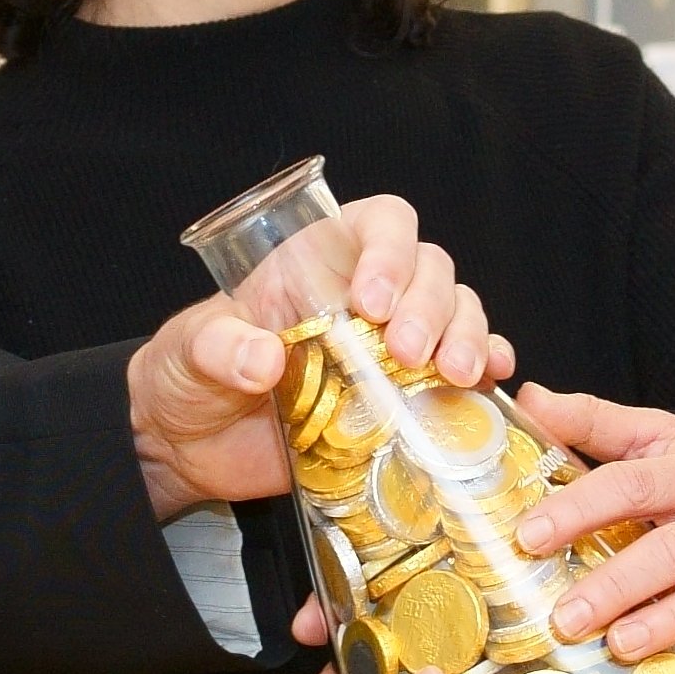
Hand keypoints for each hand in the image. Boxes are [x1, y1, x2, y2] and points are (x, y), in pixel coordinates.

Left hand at [126, 192, 508, 519]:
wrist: (190, 450)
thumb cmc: (186, 379)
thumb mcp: (187, 353)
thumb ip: (217, 347)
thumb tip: (264, 360)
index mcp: (318, 262)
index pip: (379, 223)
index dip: (389, 250)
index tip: (372, 300)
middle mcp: (365, 295)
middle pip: (430, 270)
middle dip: (430, 306)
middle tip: (406, 351)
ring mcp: (390, 346)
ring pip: (456, 314)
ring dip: (464, 337)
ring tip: (452, 374)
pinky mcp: (405, 398)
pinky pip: (462, 372)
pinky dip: (483, 371)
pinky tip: (488, 385)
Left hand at [504, 386, 674, 673]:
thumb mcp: (665, 438)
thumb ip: (596, 422)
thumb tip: (529, 398)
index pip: (631, 485)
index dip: (579, 509)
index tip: (530, 536)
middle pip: (673, 551)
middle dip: (618, 585)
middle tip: (566, 617)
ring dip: (670, 623)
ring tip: (620, 645)